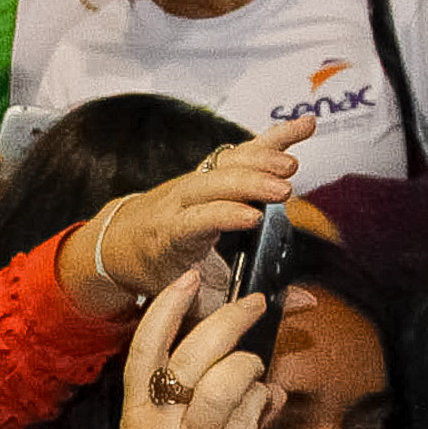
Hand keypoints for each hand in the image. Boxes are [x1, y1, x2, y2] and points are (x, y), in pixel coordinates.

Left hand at [62, 112, 309, 317]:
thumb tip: (305, 301)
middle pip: (211, 186)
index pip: (195, 221)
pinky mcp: (211, 170)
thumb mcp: (196, 298)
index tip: (253, 219)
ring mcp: (194, 181)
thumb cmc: (159, 273)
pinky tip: (306, 126)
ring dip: (259, 159)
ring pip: (225, 163)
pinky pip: (243, 149)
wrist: (121, 243)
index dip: (222, 216)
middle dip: (246, 185)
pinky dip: (273, 137)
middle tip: (283, 191)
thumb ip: (247, 302)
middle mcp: (178, 202)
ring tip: (291, 165)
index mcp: (169, 235)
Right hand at [94, 268, 278, 428]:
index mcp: (137, 414)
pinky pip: (254, 412)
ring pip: (229, 377)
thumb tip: (239, 380)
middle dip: (230, 319)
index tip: (186, 279)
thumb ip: (190, 411)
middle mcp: (161, 422)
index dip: (166, 308)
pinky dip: (265, 399)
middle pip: (195, 351)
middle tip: (255, 303)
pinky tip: (268, 403)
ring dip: (252, 364)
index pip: (145, 347)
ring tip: (257, 370)